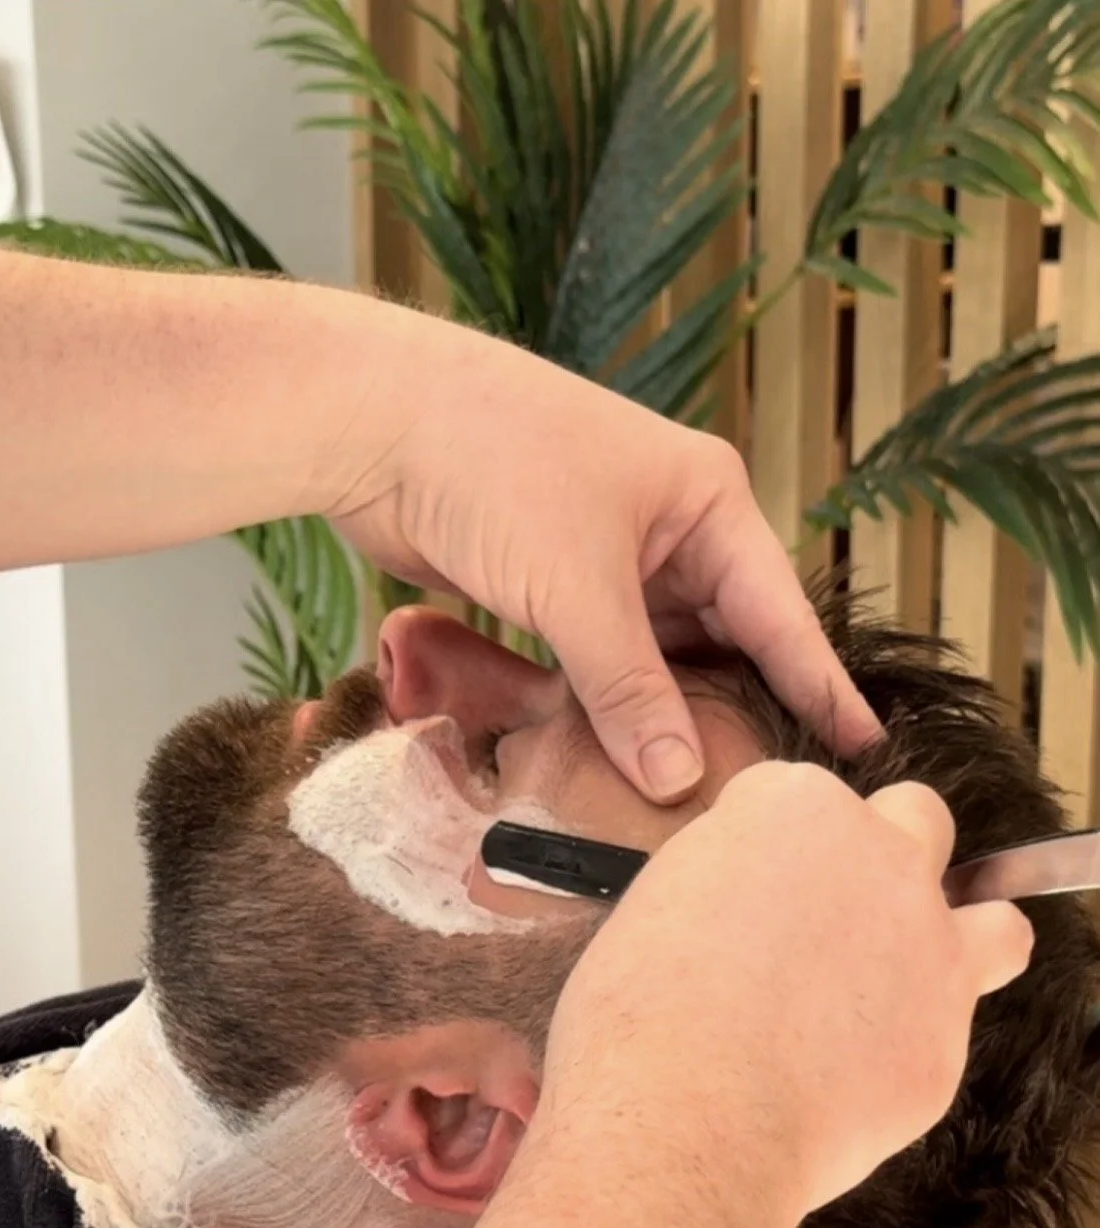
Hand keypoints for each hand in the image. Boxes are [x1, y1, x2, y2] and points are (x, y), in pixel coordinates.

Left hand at [323, 308, 881, 801]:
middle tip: (777, 789)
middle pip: (725, 639)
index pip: (780, 613)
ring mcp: (609, 553)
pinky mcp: (552, 581)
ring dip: (667, 715)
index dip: (821, 684)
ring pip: (660, 655)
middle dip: (742, 708)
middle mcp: (668, 525)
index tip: (866, 745)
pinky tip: (625, 760)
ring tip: (705, 793)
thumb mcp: (578, 590)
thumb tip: (679, 781)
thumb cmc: (493, 468)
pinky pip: (603, 659)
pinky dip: (612, 704)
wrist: (372, 421)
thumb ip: (630, 692)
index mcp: (705, 501)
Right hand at [540, 765, 1033, 1223]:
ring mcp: (929, 947)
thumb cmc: (635, 1021)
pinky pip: (948, 1034)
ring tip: (907, 984)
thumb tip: (728, 915)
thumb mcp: (651, 911)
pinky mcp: (946, 1040)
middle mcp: (879, 857)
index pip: (798, 798)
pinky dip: (909, 1051)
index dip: (769, 852)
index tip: (745, 897)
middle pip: (914, 822)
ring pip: (991, 921)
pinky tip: (849, 1083)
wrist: (683, 1120)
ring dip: (961, 939)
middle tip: (826, 926)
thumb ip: (715, 887)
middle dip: (880, 862)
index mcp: (792, 807)